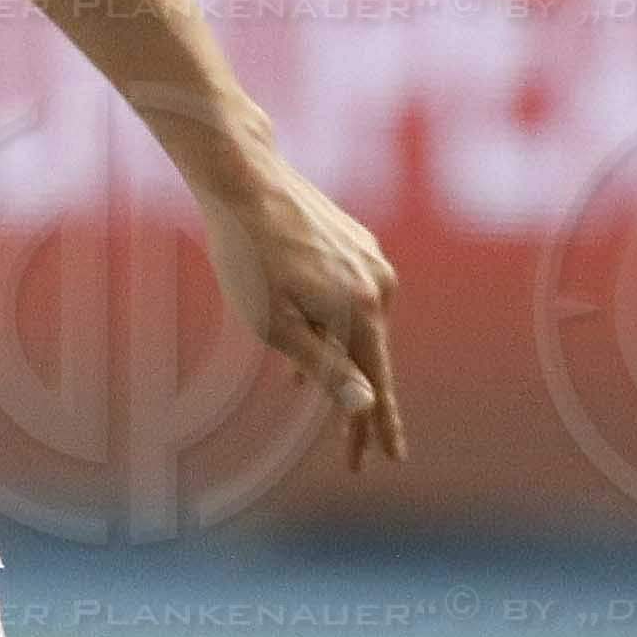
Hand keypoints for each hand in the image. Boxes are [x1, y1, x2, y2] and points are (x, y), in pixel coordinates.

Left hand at [192, 155, 407, 468]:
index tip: (392, 459)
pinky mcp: (356, 244)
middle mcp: (378, 286)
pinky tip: (303, 338)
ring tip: (299, 391)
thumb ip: (323, 365)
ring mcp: (370, 261)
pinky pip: (348, 299)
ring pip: (355, 327)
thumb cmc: (247, 255)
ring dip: (333, 359)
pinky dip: (328, 325)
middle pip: (368, 358)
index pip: (376, 383)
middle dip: (353, 404)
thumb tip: (364, 403)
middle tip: (350, 457)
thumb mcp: (274, 324)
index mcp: (361, 310)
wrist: (244, 177)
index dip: (380, 425)